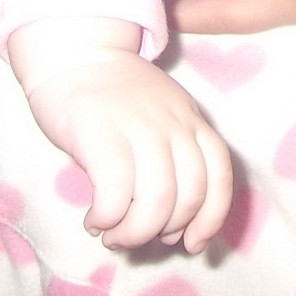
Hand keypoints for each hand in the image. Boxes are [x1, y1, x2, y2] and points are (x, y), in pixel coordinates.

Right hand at [23, 52, 234, 251]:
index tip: (191, 244)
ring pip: (157, 202)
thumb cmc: (115, 97)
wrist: (75, 51)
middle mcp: (173, 124)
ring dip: (134, 233)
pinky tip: (94, 220)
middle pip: (188, 197)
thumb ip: (173, 159)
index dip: (210, 219)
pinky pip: (116, 194)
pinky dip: (107, 219)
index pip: (219, 177)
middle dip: (163, 231)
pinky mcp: (102, 133)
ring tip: (113, 234)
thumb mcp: (161, 117)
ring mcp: (139, 126)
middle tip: (134, 236)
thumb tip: (173, 229)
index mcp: (192, 120)